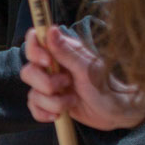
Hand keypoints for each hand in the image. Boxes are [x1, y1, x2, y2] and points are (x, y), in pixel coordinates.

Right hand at [21, 26, 144, 130]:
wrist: (115, 112)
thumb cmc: (106, 86)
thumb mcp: (87, 68)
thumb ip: (66, 51)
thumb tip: (51, 29)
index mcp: (61, 52)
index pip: (35, 41)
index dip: (34, 51)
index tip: (47, 61)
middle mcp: (52, 67)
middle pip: (28, 71)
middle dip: (45, 83)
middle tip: (66, 84)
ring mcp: (50, 86)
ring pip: (32, 93)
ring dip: (52, 102)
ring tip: (71, 102)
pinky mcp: (50, 104)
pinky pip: (34, 108)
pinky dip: (44, 113)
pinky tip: (59, 115)